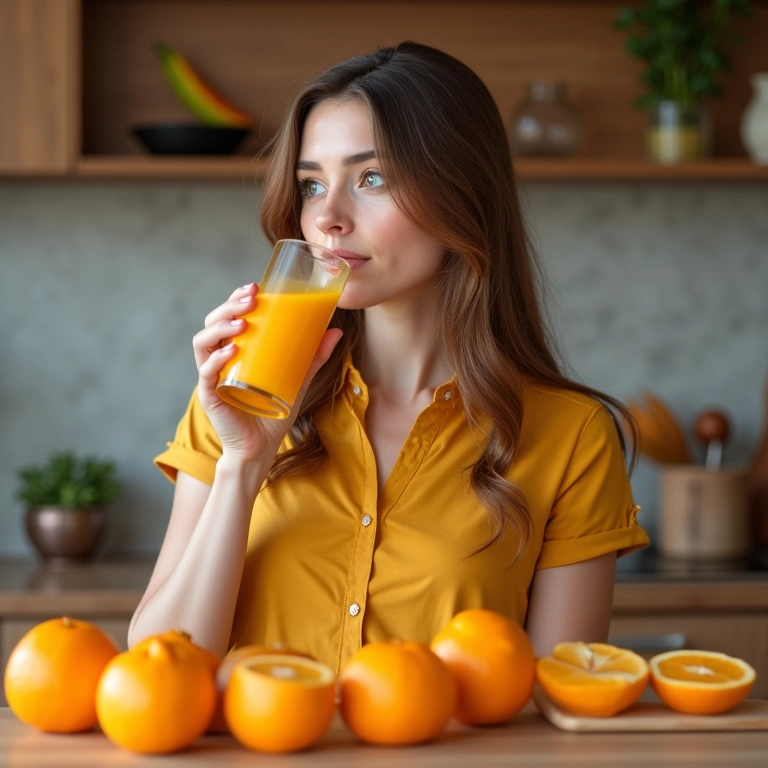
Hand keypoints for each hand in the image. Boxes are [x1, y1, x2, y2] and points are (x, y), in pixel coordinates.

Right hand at [193, 283, 342, 464]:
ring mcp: (212, 377)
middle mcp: (218, 359)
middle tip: (251, 298)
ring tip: (242, 323)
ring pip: (203, 343)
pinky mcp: (210, 396)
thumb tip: (335, 329)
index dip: (236, 298)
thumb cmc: (275, 411)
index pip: (227, 316)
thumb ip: (315, 356)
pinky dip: (217, 359)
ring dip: (220, 327)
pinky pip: (206, 373)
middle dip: (229, 306)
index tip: (255, 287)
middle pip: (213, 323)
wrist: (262, 448)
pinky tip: (231, 350)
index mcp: (234, 350)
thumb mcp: (299, 379)